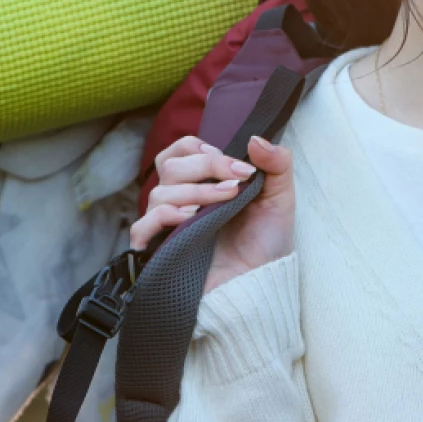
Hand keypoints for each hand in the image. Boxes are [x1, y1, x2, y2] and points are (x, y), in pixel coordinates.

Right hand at [130, 134, 296, 294]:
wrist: (261, 283)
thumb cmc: (267, 242)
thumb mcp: (280, 198)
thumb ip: (277, 163)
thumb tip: (256, 139)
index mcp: (202, 184)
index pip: (179, 152)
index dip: (197, 148)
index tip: (228, 158)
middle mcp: (181, 201)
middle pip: (171, 166)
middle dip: (206, 168)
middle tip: (237, 181)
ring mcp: (169, 226)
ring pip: (158, 192)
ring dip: (194, 191)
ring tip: (225, 200)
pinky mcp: (160, 250)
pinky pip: (142, 227)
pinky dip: (162, 216)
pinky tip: (188, 218)